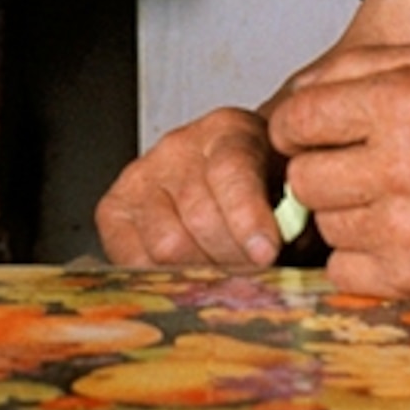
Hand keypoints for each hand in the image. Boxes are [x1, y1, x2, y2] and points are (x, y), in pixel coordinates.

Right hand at [95, 106, 282, 267]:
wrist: (240, 182)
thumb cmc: (272, 193)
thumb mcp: (296, 195)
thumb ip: (296, 219)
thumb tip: (282, 254)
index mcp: (229, 130)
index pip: (230, 171)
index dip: (248, 217)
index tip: (266, 253)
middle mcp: (178, 146)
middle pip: (199, 217)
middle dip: (233, 260)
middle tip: (254, 278)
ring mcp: (141, 176)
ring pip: (167, 245)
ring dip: (202, 273)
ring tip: (225, 277)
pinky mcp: (113, 209)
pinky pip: (131, 258)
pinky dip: (163, 280)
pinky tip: (188, 276)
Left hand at [268, 40, 409, 298]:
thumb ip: (360, 64)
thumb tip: (294, 93)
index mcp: (407, 101)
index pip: (297, 119)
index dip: (301, 126)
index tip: (319, 132)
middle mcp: (404, 165)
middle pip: (303, 177)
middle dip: (324, 169)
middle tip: (363, 166)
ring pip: (324, 224)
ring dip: (348, 212)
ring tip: (396, 197)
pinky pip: (344, 270)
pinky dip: (363, 256)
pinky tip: (402, 234)